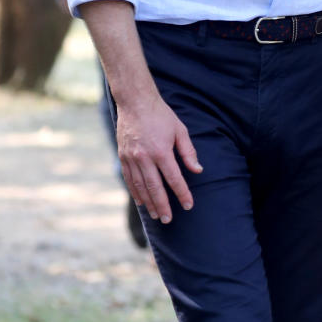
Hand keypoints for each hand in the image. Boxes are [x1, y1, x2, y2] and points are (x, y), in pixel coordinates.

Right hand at [116, 90, 201, 222]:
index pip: (174, 179)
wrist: (135, 102)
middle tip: (168, 219)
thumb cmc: (161, 115)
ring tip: (156, 215)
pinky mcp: (123, 156)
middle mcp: (144, 157)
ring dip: (148, 202)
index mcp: (161, 151)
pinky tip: (141, 201)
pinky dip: (135, 192)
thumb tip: (198, 170)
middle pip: (155, 188)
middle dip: (163, 205)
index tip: (188, 205)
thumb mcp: (180, 130)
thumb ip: (188, 152)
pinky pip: (129, 179)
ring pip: (140, 186)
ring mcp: (131, 158)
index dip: (182, 194)